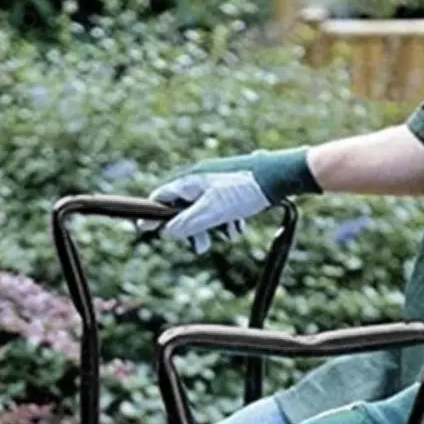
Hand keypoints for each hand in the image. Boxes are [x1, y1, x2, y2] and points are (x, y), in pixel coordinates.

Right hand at [148, 148, 320, 253]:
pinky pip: (222, 206)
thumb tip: (168, 232)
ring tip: (229, 235)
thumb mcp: (213, 212)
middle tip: (202, 247)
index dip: (152, 215)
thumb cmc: (244, 191)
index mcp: (190, 181)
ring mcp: (217, 181)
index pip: (161, 198)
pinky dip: (228, 219)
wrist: (279, 176)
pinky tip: (239, 226)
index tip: (144, 229)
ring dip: (213, 226)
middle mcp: (200, 178)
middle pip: (184, 207)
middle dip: (192, 229)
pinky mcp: (232, 186)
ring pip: (205, 209)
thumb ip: (188, 223)